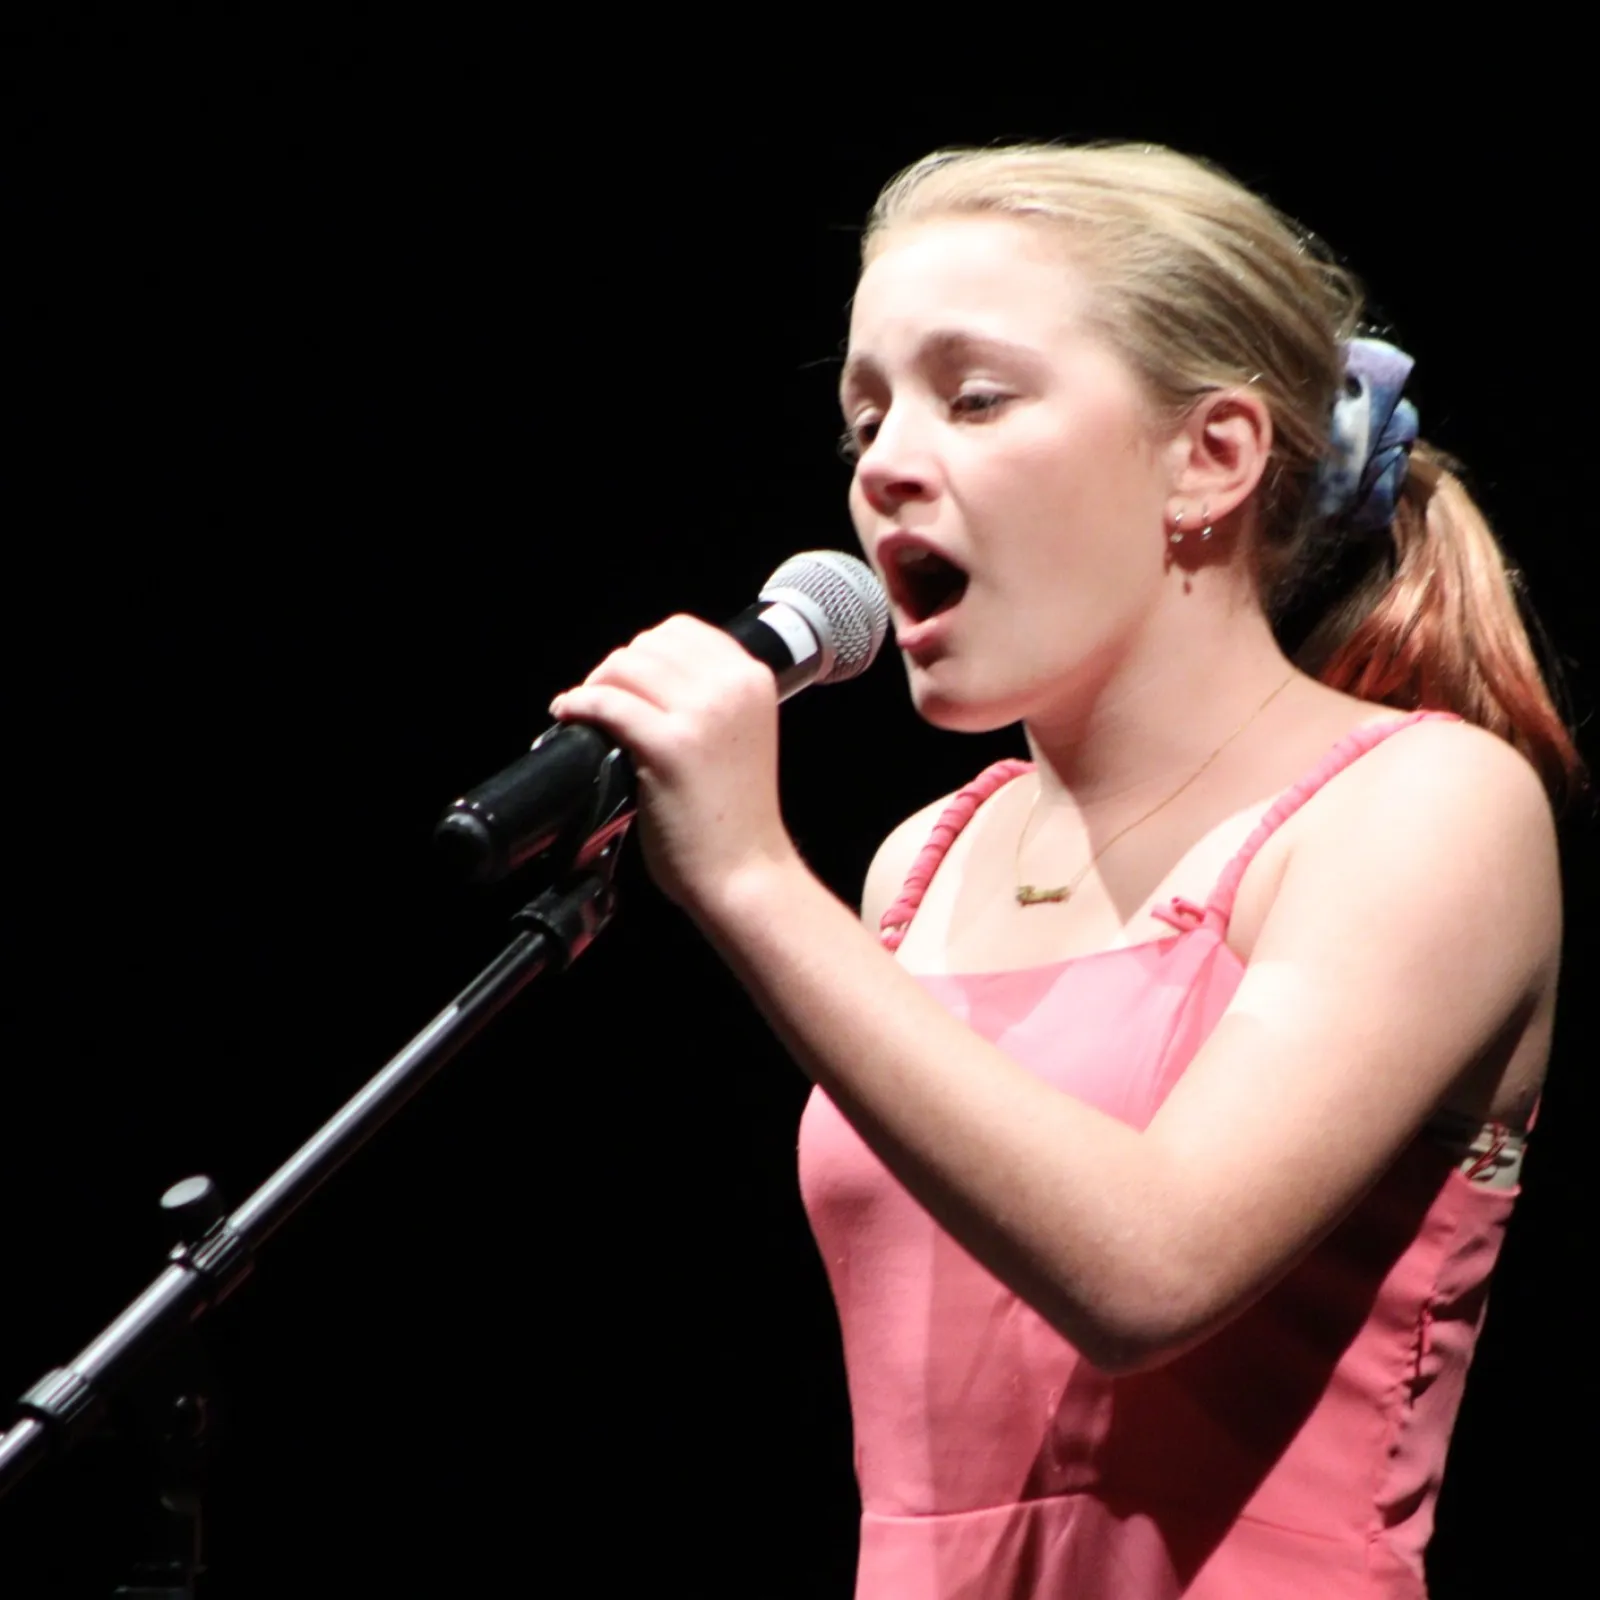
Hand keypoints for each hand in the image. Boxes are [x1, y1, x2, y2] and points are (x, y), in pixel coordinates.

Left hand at [549, 615, 799, 913]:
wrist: (746, 872)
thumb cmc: (736, 814)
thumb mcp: (740, 734)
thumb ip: (709, 697)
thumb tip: (643, 674)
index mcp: (753, 679)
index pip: (682, 630)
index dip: (645, 651)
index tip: (629, 679)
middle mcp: (732, 688)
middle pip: (649, 644)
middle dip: (618, 668)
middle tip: (603, 698)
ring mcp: (702, 715)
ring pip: (625, 666)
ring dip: (596, 683)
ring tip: (586, 709)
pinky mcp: (669, 747)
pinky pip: (607, 703)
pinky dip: (578, 704)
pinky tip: (568, 714)